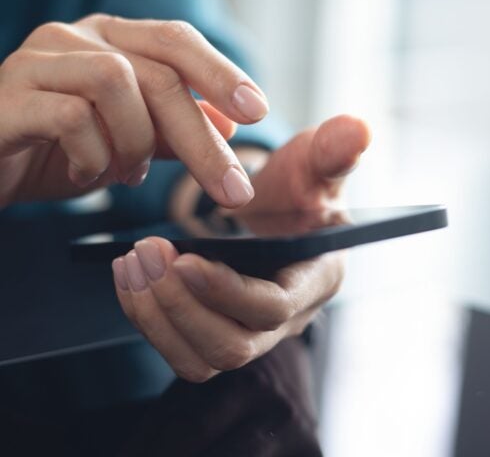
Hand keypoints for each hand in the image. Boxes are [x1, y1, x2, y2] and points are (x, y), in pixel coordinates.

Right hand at [0, 14, 268, 207]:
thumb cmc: (55, 152)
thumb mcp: (126, 142)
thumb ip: (173, 128)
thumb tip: (231, 123)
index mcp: (108, 40)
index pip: (176, 40)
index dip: (221, 72)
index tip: (258, 112)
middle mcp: (73, 39)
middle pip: (160, 73)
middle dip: (203, 138)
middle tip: (233, 191)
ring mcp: (36, 63)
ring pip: (117, 83)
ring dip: (137, 143)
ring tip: (127, 175)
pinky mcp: (7, 99)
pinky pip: (71, 117)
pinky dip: (94, 156)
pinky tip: (88, 175)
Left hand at [111, 115, 370, 380]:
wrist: (278, 213)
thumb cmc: (301, 188)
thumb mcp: (317, 164)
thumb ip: (333, 150)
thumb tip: (359, 129)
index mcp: (317, 278)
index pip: (275, 307)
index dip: (228, 291)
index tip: (184, 258)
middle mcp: (287, 319)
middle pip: (233, 346)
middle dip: (181, 306)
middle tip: (145, 254)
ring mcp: (252, 334)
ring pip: (200, 360)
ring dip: (157, 317)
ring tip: (131, 263)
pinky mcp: (218, 336)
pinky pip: (181, 353)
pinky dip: (148, 321)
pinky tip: (129, 279)